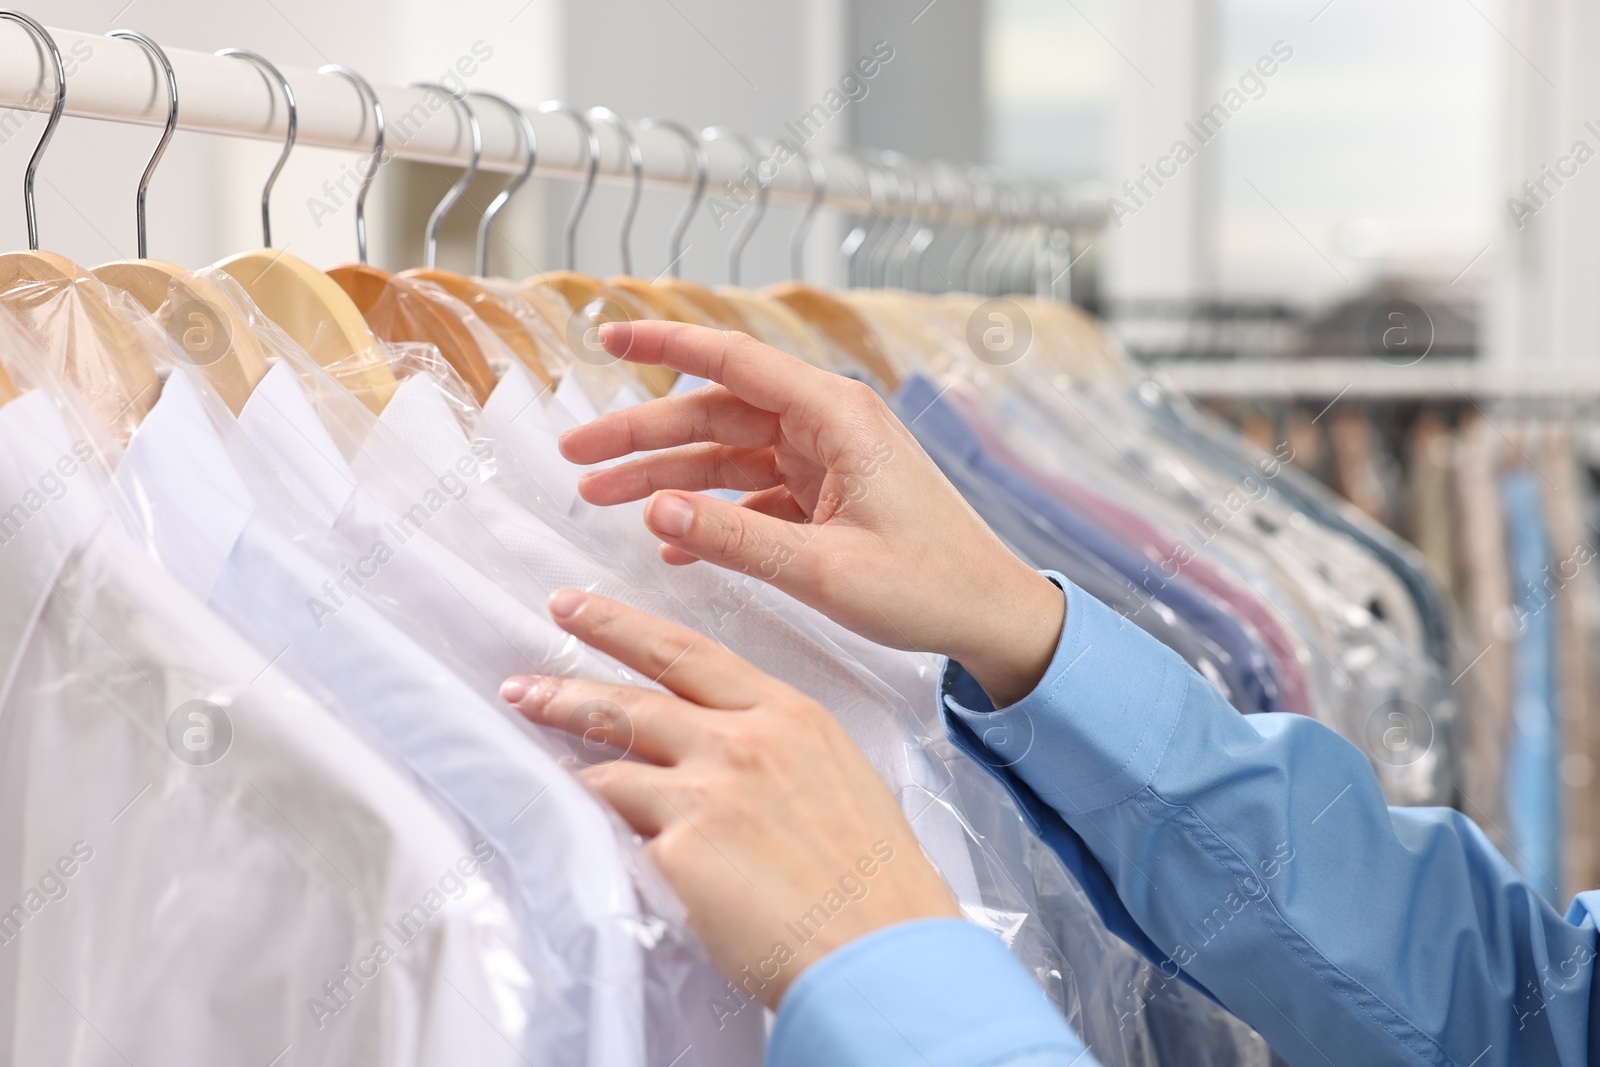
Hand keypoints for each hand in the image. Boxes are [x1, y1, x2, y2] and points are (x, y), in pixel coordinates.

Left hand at [500, 590, 960, 1006]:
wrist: (885, 949)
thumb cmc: (875, 880)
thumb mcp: (838, 778)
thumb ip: (776, 750)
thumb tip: (721, 751)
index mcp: (791, 716)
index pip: (691, 654)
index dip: (623, 627)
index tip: (578, 608)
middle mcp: (745, 742)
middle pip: (637, 698)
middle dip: (568, 686)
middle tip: (521, 683)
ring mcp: (709, 793)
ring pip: (613, 762)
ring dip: (565, 756)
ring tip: (531, 752)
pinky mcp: (681, 850)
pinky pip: (620, 834)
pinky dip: (597, 832)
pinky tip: (578, 835)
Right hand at [559, 321, 1063, 705]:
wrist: (991, 616)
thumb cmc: (929, 585)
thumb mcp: (824, 569)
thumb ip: (736, 539)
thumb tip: (656, 513)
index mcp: (836, 416)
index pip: (733, 360)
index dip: (663, 344)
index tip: (604, 335)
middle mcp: (827, 426)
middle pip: (715, 412)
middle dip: (642, 435)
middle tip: (576, 457)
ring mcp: (826, 461)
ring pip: (726, 454)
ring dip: (667, 478)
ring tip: (599, 500)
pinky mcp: (826, 496)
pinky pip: (752, 494)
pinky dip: (711, 515)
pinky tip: (670, 543)